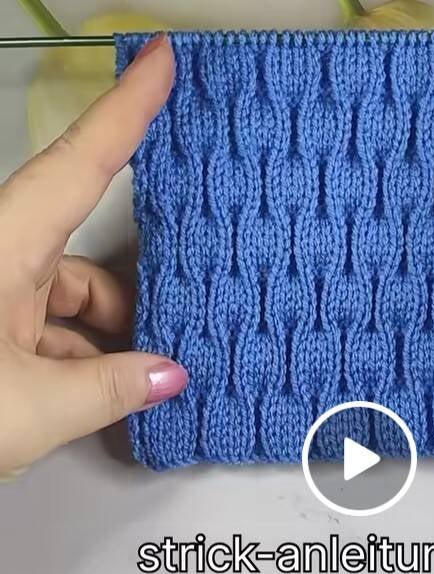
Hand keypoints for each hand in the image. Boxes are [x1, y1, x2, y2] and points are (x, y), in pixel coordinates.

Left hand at [0, 35, 185, 476]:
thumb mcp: (33, 409)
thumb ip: (111, 390)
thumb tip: (168, 376)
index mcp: (2, 251)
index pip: (77, 167)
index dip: (124, 112)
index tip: (158, 60)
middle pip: (80, 258)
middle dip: (129, 299)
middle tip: (173, 336)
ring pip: (65, 300)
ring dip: (104, 341)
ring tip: (136, 387)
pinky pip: (44, 327)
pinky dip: (77, 358)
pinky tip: (101, 394)